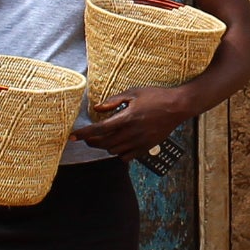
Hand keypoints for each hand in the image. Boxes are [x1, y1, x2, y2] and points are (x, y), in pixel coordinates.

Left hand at [71, 84, 194, 157]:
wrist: (177, 107)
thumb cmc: (155, 97)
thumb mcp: (133, 93)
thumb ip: (113, 101)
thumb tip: (97, 108)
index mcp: (127, 118)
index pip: (99, 129)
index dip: (83, 133)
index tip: (72, 136)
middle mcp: (132, 133)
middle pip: (104, 143)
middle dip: (91, 141)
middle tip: (87, 137)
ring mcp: (139, 142)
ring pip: (114, 151)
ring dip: (104, 146)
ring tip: (102, 138)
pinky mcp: (146, 147)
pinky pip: (126, 157)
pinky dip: (118, 153)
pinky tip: (118, 144)